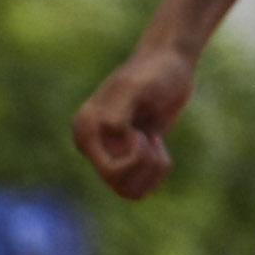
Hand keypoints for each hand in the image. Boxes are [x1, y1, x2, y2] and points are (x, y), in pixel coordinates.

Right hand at [73, 43, 200, 201]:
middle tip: (151, 140)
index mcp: (85, 130)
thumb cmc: (154, 73)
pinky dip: (156, 173)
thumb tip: (110, 130)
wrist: (169, 63)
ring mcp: (110, 150)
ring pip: (129, 191)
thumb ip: (120, 108)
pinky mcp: (129, 154)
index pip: (109, 173)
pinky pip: (140, 184)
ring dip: (151, 174)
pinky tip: (159, 147)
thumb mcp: (139, 87)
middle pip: (119, 185)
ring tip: (157, 146)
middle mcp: (93, 144)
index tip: (140, 133)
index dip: (134, 159)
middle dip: (145, 168)